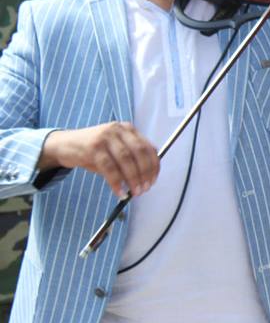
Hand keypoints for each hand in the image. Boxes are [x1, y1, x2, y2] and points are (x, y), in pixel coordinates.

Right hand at [38, 122, 158, 197]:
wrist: (63, 144)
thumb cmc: (93, 150)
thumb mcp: (114, 150)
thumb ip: (130, 160)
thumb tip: (146, 179)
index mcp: (128, 129)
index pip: (148, 147)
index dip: (154, 165)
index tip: (153, 180)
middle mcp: (118, 130)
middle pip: (139, 152)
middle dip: (145, 173)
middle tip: (144, 189)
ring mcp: (105, 137)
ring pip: (126, 160)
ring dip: (133, 179)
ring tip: (134, 192)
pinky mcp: (93, 147)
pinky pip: (109, 167)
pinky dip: (117, 182)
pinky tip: (120, 192)